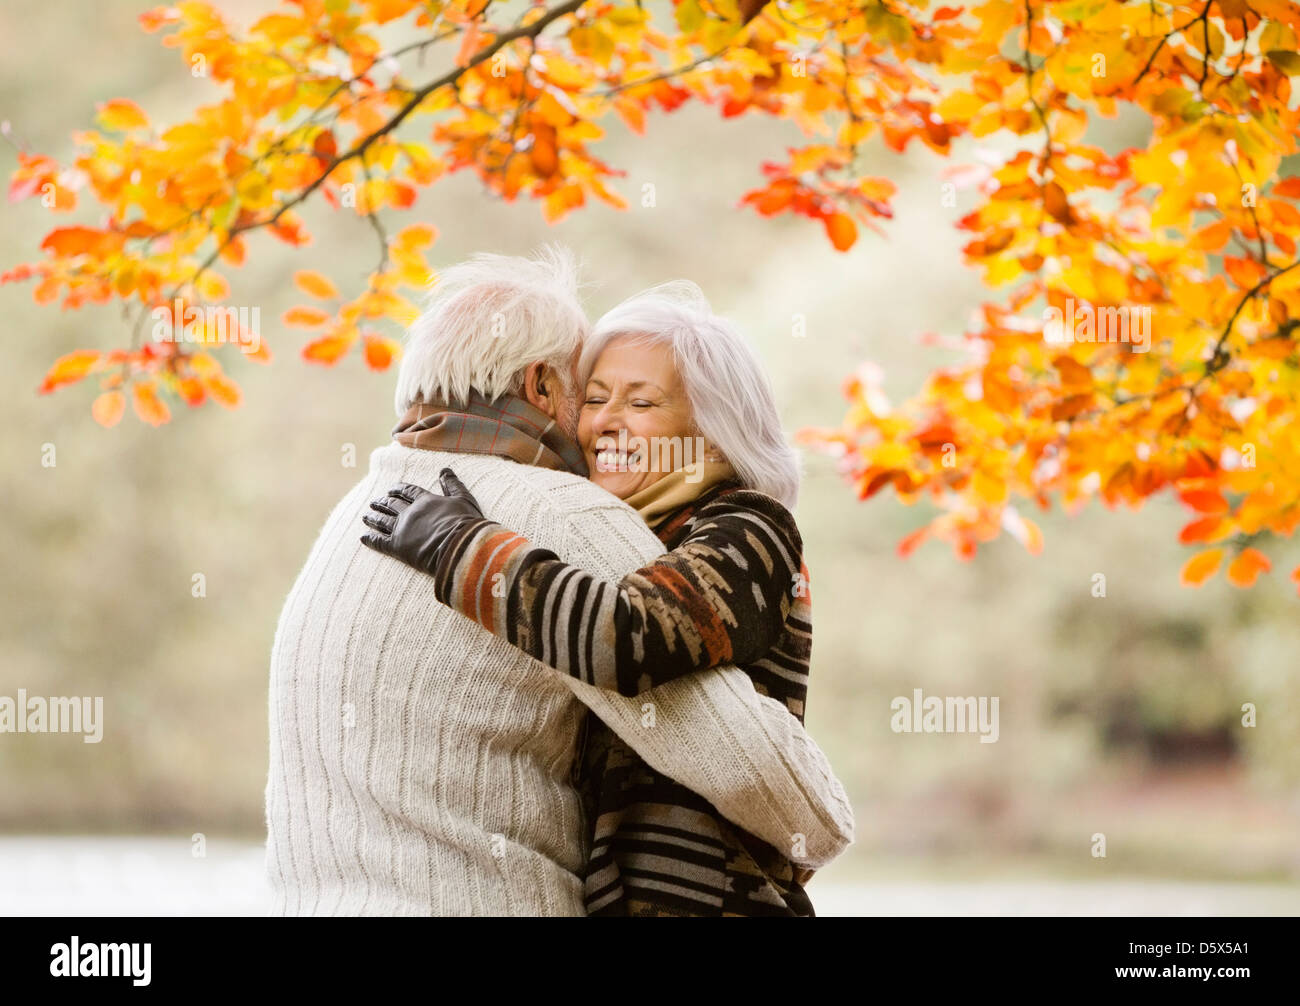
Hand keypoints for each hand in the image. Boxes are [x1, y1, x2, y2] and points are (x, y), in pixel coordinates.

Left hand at [360, 468, 485, 577]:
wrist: (459, 546)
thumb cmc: (466, 524)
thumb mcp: (464, 499)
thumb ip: (453, 485)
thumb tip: (445, 470)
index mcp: (425, 501)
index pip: (408, 491)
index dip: (399, 490)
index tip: (391, 490)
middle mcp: (410, 512)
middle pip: (392, 505)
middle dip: (382, 503)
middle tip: (374, 501)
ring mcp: (402, 529)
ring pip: (383, 521)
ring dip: (373, 518)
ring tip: (365, 516)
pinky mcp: (397, 547)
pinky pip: (380, 541)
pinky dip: (371, 539)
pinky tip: (363, 537)